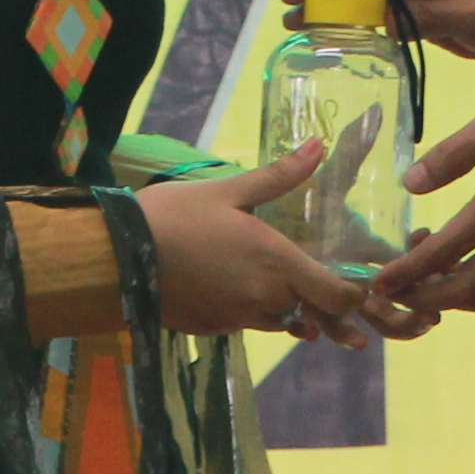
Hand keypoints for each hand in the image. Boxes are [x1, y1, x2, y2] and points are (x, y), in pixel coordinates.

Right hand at [139, 148, 420, 346]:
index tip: (356, 284)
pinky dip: (253, 312)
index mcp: (277, 263)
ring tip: (284, 289)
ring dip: (289, 310)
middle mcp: (266, 298)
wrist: (118, 256)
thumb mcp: (228, 190)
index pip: (337, 296)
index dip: (354, 296)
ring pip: (281, 321)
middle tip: (327, 290)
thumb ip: (279, 176)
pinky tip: (239, 290)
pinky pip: (248, 324)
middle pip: (312, 313)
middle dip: (323, 305)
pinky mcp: (215, 328)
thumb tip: (318, 145)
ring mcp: (239, 318)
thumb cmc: (175, 216)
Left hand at [373, 78, 474, 314]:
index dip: (406, 273)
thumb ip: (457, 151)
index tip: (377, 282)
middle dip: (424, 298)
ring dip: (451, 294)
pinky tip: (459, 254)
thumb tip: (412, 184)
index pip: (445, 252)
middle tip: (393, 287)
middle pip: (467, 293)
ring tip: (424, 266)